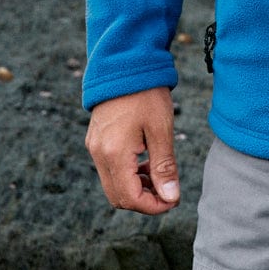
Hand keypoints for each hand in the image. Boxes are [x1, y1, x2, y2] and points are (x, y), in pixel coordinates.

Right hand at [85, 86, 180, 213]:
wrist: (124, 63)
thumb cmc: (147, 93)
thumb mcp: (161, 128)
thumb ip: (164, 166)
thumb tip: (171, 197)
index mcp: (114, 153)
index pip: (130, 198)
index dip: (153, 206)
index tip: (174, 200)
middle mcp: (98, 154)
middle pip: (118, 197)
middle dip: (144, 201)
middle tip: (168, 192)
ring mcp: (94, 147)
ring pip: (112, 185)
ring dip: (136, 188)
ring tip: (160, 175)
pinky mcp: (95, 140)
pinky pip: (108, 169)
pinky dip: (127, 174)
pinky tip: (146, 162)